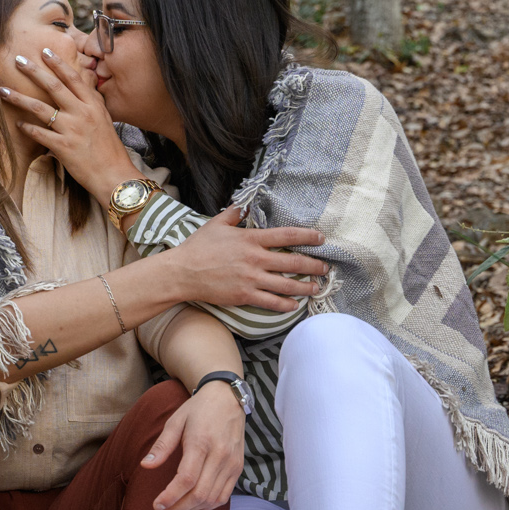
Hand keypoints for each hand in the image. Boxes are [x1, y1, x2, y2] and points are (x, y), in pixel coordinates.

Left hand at [2, 47, 142, 197]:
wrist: (114, 175)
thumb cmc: (109, 148)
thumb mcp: (104, 118)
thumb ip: (91, 101)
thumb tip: (82, 84)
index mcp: (92, 104)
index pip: (72, 78)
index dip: (58, 63)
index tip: (44, 51)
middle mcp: (81, 113)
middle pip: (53, 86)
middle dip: (34, 71)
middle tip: (18, 60)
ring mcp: (71, 129)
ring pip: (40, 108)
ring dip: (19, 98)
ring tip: (3, 90)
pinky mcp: (62, 147)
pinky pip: (39, 133)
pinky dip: (26, 128)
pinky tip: (17, 123)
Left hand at [143, 382, 244, 509]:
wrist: (228, 398)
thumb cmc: (198, 409)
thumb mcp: (175, 421)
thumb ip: (161, 446)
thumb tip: (145, 466)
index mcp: (201, 442)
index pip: (186, 479)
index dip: (170, 497)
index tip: (157, 505)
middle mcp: (219, 455)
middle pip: (199, 494)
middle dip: (178, 508)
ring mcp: (231, 463)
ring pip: (212, 499)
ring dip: (191, 509)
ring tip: (173, 509)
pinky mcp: (238, 468)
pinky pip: (224, 496)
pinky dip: (207, 505)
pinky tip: (193, 503)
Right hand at [161, 208, 330, 311]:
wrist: (183, 272)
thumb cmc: (198, 247)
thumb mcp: (217, 224)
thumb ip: (234, 214)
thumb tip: (245, 204)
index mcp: (251, 239)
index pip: (287, 236)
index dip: (307, 237)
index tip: (321, 239)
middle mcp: (255, 258)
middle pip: (293, 262)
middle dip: (314, 265)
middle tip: (326, 268)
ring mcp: (251, 278)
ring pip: (286, 284)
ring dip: (305, 287)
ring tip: (316, 287)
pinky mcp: (244, 295)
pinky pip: (271, 302)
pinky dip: (286, 304)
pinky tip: (295, 305)